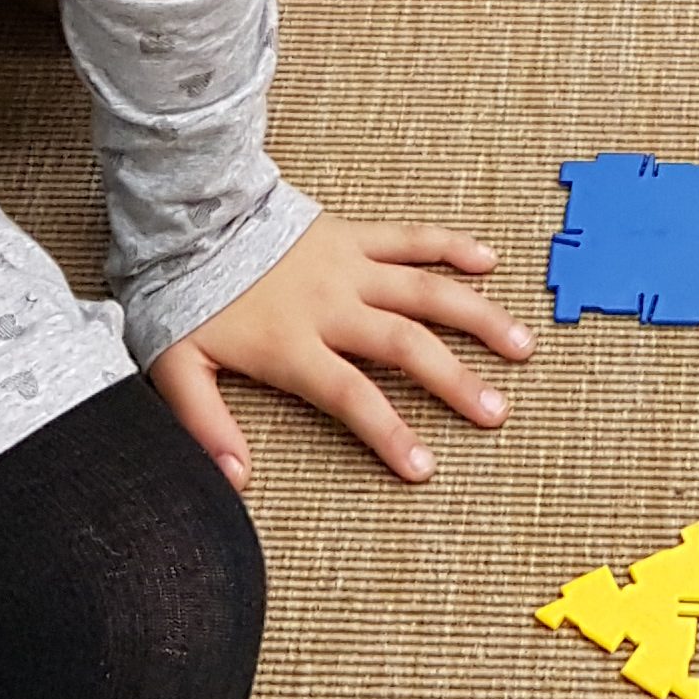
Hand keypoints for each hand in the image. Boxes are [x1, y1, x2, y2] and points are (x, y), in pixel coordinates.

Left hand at [149, 211, 533, 485]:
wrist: (193, 216)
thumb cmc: (188, 298)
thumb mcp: (178, 369)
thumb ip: (205, 426)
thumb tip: (233, 482)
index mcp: (294, 344)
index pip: (352, 395)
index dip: (390, 432)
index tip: (425, 467)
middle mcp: (334, 305)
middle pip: (406, 345)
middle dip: (455, 381)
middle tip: (496, 411)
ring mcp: (350, 266)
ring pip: (427, 290)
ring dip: (477, 316)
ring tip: (520, 344)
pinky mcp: (355, 235)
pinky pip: (412, 238)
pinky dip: (452, 246)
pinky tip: (489, 260)